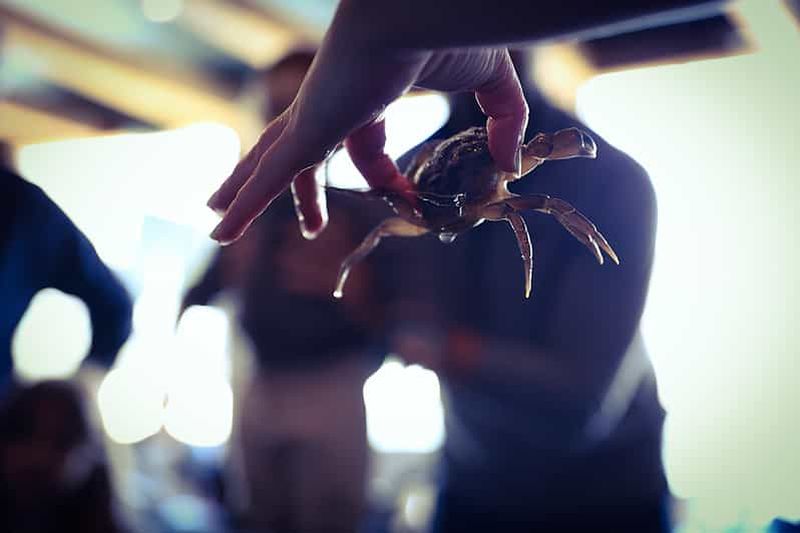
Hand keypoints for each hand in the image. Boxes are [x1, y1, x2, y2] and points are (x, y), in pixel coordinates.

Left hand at [207, 7, 527, 243]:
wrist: (422, 9)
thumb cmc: (452, 34)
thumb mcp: (491, 86)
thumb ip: (501, 122)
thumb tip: (511, 165)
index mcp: (369, 92)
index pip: (369, 148)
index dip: (389, 180)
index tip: (411, 203)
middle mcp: (332, 103)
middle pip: (300, 152)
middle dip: (299, 189)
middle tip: (308, 223)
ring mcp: (313, 116)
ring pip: (267, 162)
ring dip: (243, 192)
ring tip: (215, 219)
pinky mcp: (305, 129)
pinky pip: (267, 177)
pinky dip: (243, 206)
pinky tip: (218, 233)